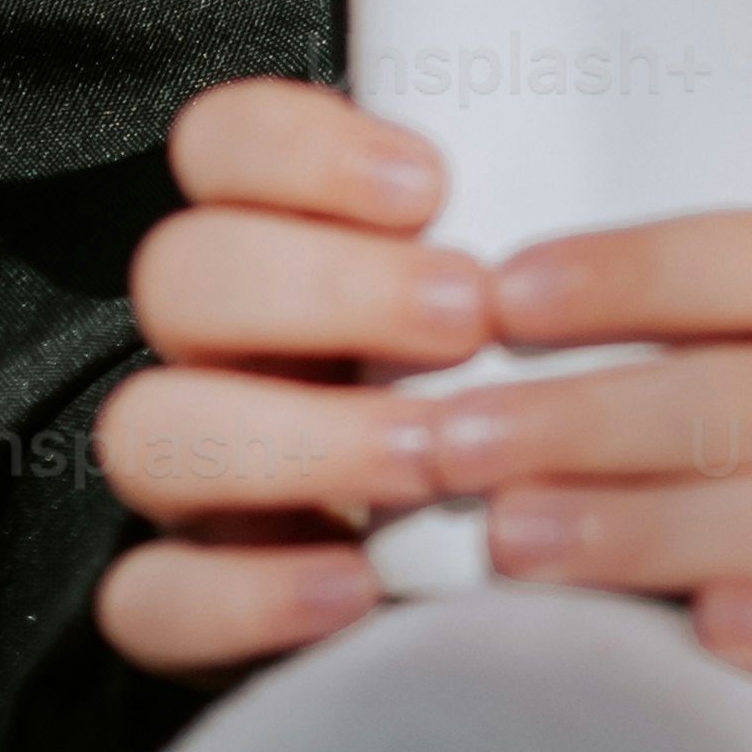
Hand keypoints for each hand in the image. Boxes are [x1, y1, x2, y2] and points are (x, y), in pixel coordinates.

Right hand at [84, 80, 484, 672]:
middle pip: (178, 272)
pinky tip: (358, 585)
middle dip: (325, 288)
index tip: (432, 185)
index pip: (218, 144)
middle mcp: (215, 350)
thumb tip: (607, 161)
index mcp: (279, 244)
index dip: (298, 148)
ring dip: (295, 438)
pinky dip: (248, 594)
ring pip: (144, 429)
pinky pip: (150, 601)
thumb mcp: (529, 300)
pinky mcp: (183, 607)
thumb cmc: (530, 399)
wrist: (512, 575)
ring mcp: (187, 478)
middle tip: (469, 318)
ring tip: (434, 456)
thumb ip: (526, 229)